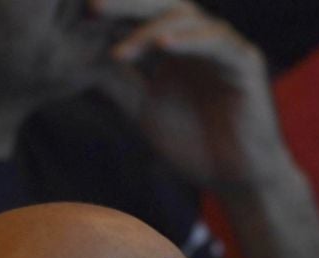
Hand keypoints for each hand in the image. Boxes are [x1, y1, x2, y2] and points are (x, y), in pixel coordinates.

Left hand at [94, 1, 294, 190]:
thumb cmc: (196, 146)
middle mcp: (198, 39)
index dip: (110, 14)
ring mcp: (223, 46)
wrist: (237, 179)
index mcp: (174, 47)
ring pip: (184, 18)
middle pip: (158, 5)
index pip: (139, 16)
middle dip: (124, 4)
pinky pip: (215, 42)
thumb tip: (80, 59)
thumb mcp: (146, 110)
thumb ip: (119, 83)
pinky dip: (189, 41)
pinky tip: (163, 46)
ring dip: (149, 28)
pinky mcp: (244, 60)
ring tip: (120, 49)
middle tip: (90, 7)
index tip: (74, 18)